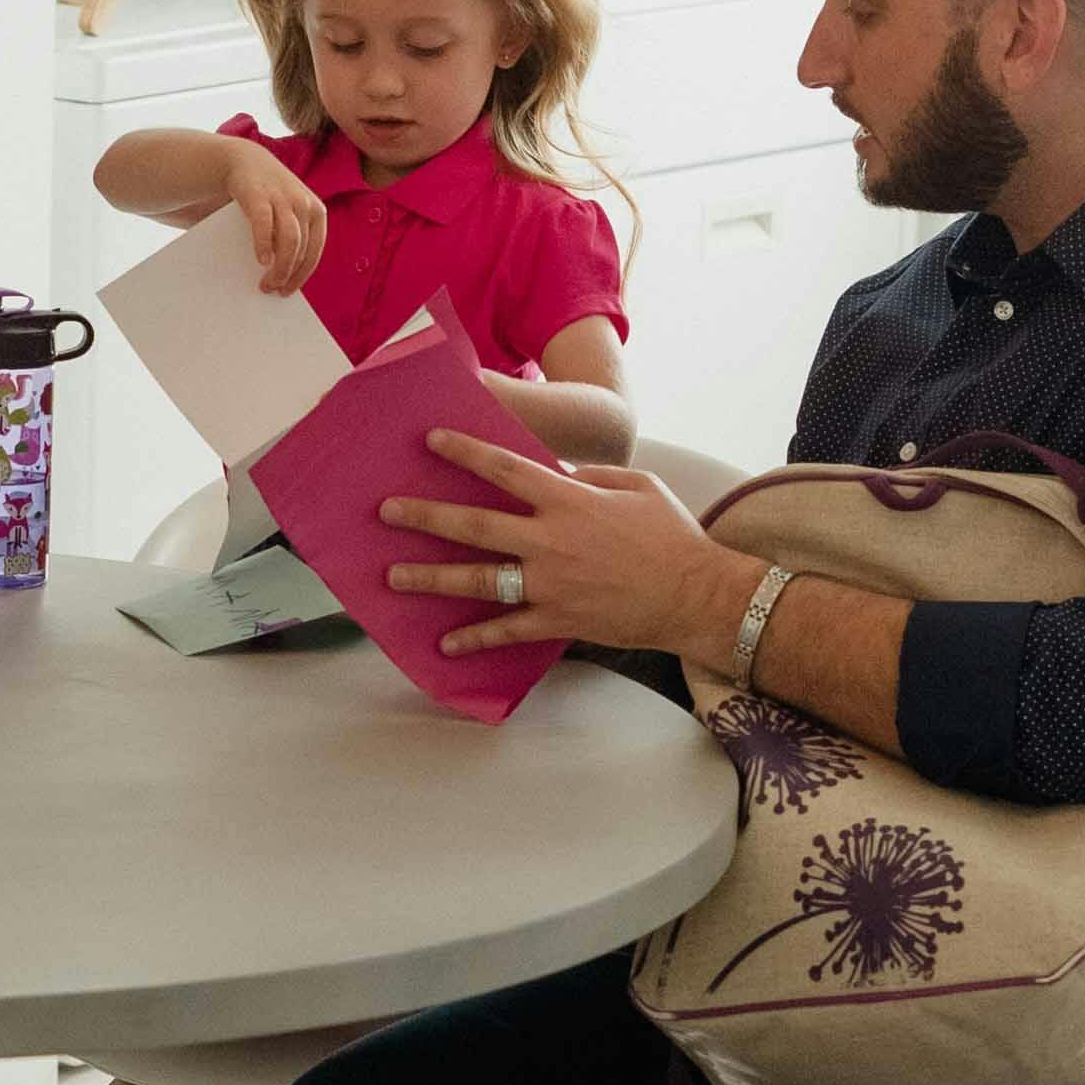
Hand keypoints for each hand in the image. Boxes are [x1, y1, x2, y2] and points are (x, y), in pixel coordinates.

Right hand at [222, 139, 326, 296]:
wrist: (246, 161)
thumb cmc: (269, 196)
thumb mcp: (287, 212)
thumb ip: (292, 236)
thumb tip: (285, 275)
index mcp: (316, 211)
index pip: (314, 251)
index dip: (302, 275)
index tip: (288, 291)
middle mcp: (304, 204)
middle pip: (301, 249)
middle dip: (287, 275)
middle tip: (272, 290)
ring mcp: (283, 198)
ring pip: (289, 241)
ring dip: (279, 267)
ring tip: (265, 283)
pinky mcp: (260, 195)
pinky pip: (265, 224)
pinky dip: (264, 244)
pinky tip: (262, 260)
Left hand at [381, 432, 743, 658]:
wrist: (697, 595)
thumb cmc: (672, 535)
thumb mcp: (636, 485)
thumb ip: (588, 477)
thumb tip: (553, 473)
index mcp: (569, 501)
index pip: (504, 469)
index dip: (464, 452)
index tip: (430, 440)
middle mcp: (550, 542)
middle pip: (475, 526)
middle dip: (425, 517)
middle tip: (386, 512)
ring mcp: (551, 585)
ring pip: (479, 581)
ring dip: (432, 579)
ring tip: (393, 577)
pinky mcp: (559, 621)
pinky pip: (508, 631)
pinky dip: (475, 638)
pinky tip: (446, 643)